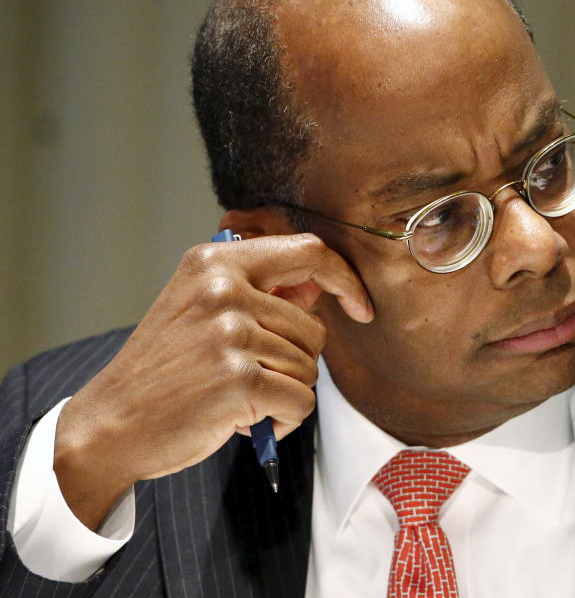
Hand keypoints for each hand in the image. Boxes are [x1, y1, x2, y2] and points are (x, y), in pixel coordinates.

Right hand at [52, 233, 372, 529]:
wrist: (112, 423)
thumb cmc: (164, 369)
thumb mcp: (201, 308)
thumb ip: (258, 291)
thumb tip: (317, 288)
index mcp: (215, 261)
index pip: (309, 251)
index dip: (345, 279)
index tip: (361, 306)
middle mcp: (223, 289)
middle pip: (314, 327)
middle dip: (296, 362)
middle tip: (252, 377)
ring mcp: (231, 333)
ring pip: (309, 368)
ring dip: (285, 393)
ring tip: (240, 398)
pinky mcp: (239, 379)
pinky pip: (302, 402)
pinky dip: (285, 421)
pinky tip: (248, 422)